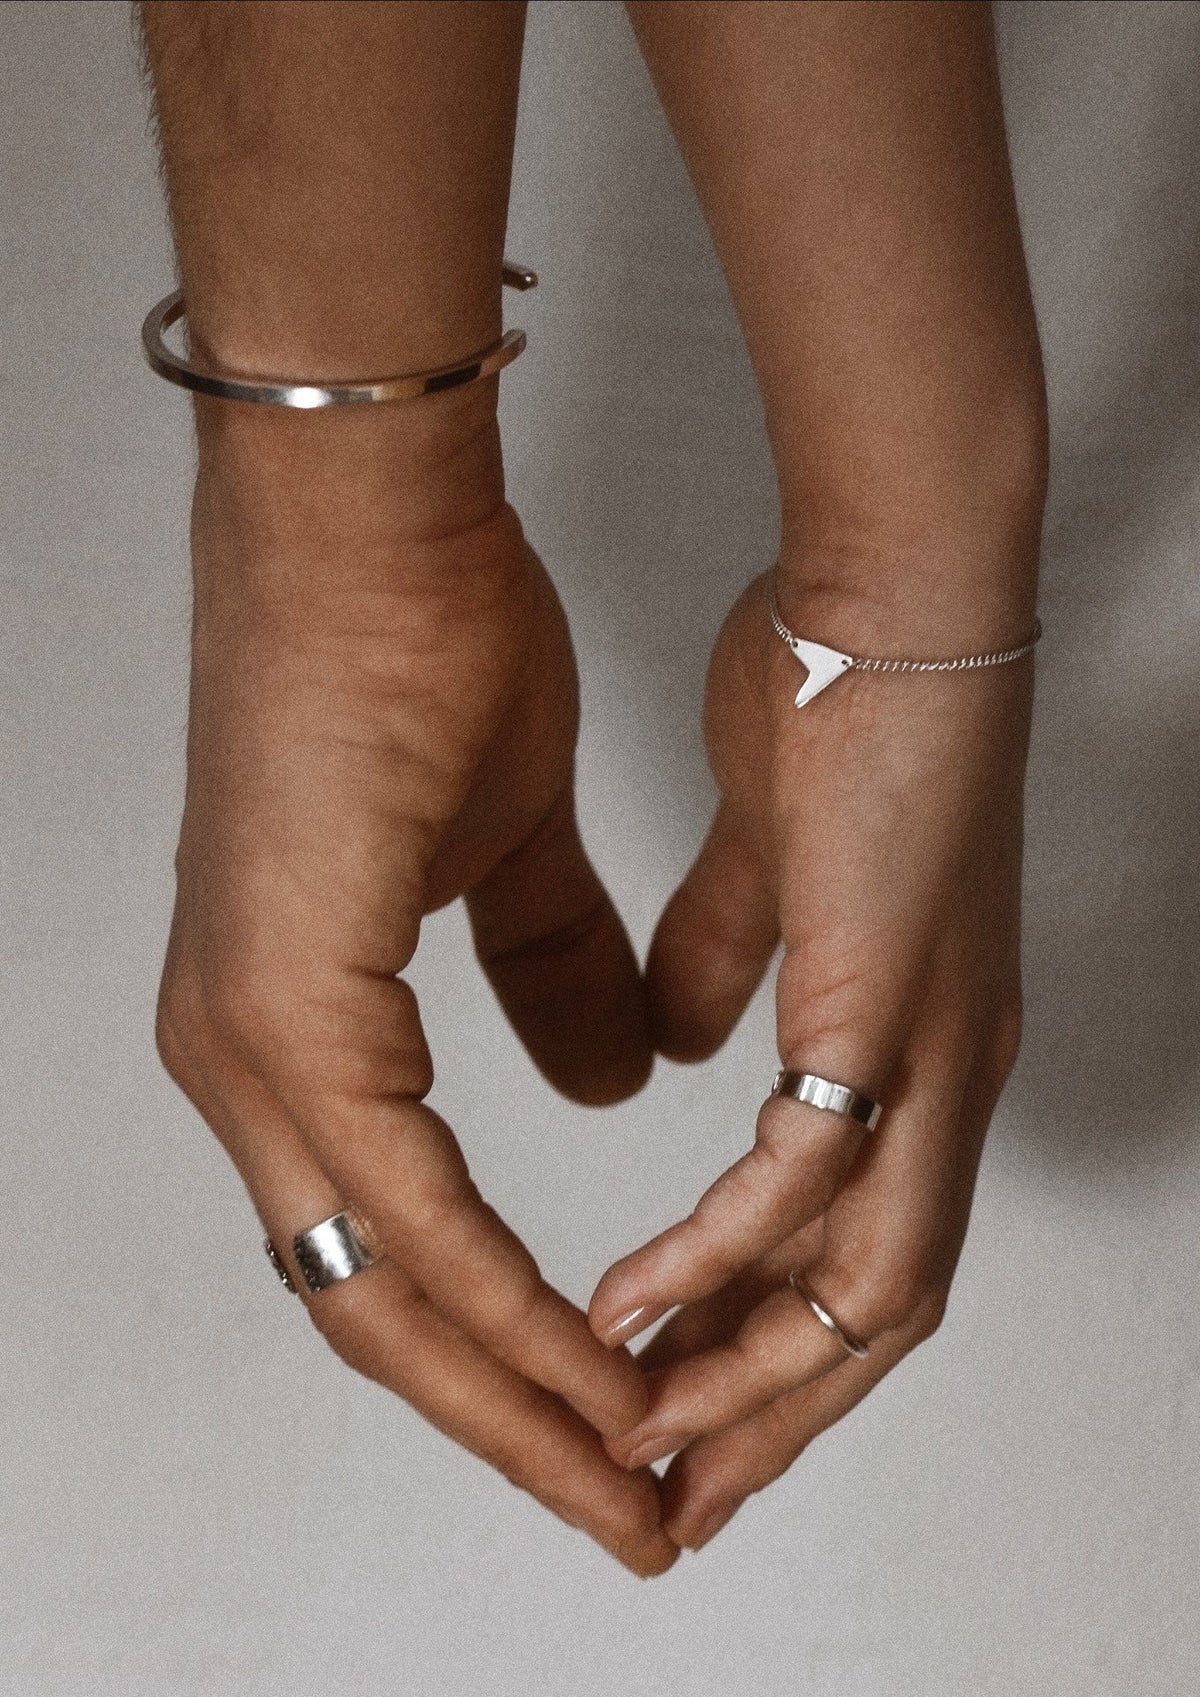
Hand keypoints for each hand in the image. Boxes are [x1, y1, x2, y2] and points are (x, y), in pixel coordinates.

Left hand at [155, 456, 675, 1575]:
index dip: (495, 1349)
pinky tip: (578, 1356)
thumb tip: (589, 1065)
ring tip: (625, 1468)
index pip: (384, 1242)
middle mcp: (245, 1053)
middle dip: (506, 1423)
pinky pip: (398, 1202)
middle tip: (621, 1505)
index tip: (604, 1411)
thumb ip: (542, 964)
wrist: (376, 520)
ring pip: (379, 1285)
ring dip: (511, 1390)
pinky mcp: (285, 1004)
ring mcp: (250, 1036)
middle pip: (369, 1306)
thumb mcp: (503, 846)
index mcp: (289, 1019)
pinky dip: (494, 1295)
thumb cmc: (429, 653)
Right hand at [588, 567, 1034, 1549]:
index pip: (852, 1246)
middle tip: (661, 1491)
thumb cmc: (835, 700)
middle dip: (762, 1423)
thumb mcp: (774, 860)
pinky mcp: (888, 995)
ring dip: (745, 1375)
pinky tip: (637, 1296)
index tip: (667, 1393)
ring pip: (870, 1285)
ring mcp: (931, 1039)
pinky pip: (815, 1169)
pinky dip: (724, 1253)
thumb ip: (732, 952)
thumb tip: (679, 1031)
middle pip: (876, 1317)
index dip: (764, 1341)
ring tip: (632, 1428)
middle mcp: (943, 1068)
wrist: (896, 583)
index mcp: (909, 1039)